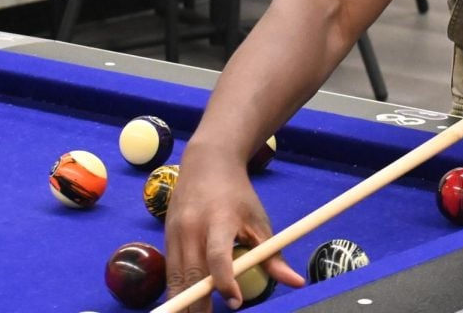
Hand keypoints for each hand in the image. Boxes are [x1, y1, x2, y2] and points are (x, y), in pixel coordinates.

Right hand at [165, 142, 305, 311]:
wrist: (207, 164)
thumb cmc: (238, 195)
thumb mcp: (259, 220)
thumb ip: (273, 255)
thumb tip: (296, 283)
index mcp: (219, 220)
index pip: (218, 256)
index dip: (225, 281)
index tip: (236, 302)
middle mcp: (192, 228)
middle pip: (191, 274)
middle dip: (199, 304)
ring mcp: (174, 233)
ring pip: (175, 278)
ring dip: (184, 302)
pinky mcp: (165, 238)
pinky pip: (170, 272)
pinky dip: (178, 290)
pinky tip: (187, 304)